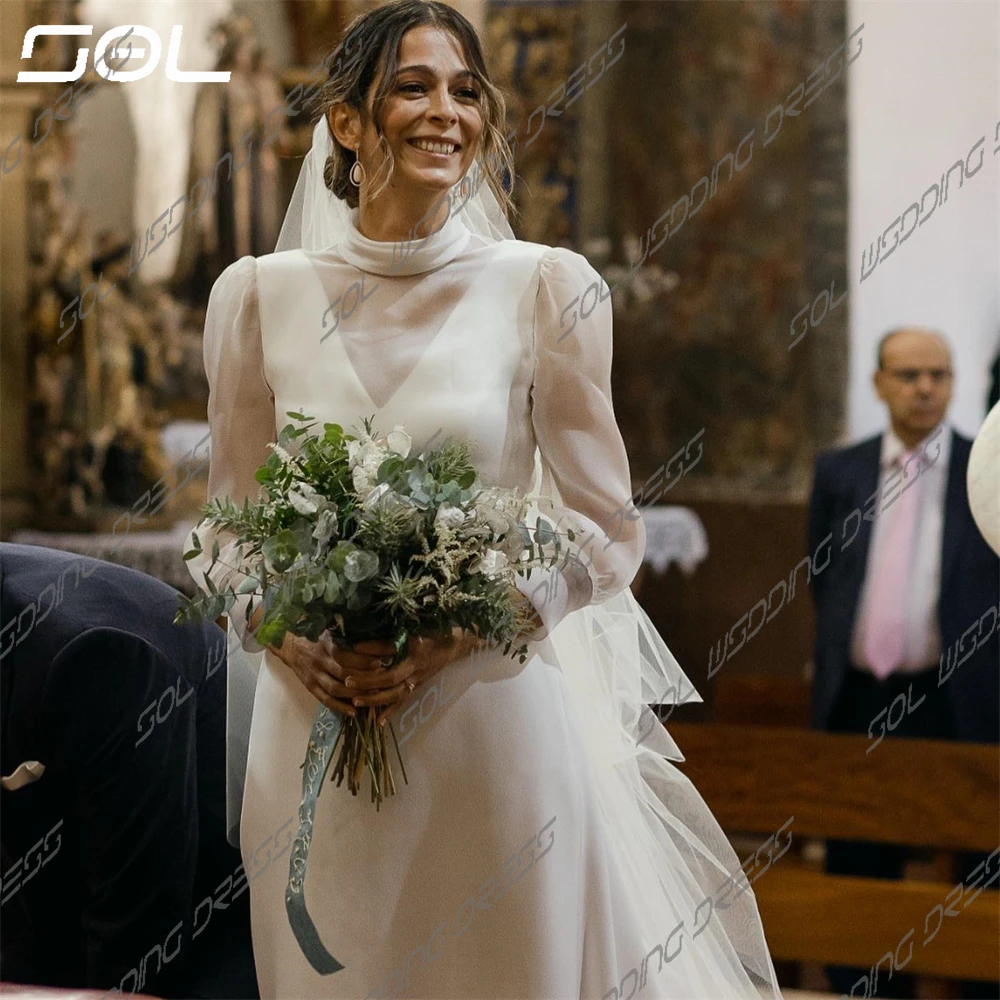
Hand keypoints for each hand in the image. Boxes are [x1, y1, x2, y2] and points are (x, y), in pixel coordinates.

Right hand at [250, 604, 395, 718]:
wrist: (290, 644)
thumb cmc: (317, 636)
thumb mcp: (331, 630)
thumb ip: (349, 633)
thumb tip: (377, 629)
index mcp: (327, 644)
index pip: (347, 654)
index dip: (364, 660)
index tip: (381, 662)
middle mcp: (320, 660)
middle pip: (343, 673)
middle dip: (364, 679)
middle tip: (382, 682)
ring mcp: (314, 675)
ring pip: (335, 688)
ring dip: (354, 694)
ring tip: (372, 697)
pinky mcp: (310, 686)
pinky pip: (325, 700)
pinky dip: (339, 707)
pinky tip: (353, 712)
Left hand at [347, 627, 484, 724]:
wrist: (455, 643)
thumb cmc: (433, 629)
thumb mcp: (415, 624)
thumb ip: (393, 626)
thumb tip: (368, 626)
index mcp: (414, 644)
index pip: (390, 647)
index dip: (371, 648)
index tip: (353, 647)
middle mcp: (415, 663)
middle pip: (390, 676)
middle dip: (367, 680)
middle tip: (347, 681)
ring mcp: (417, 677)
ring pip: (395, 692)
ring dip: (375, 698)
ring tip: (355, 700)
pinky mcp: (418, 685)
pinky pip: (403, 700)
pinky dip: (390, 710)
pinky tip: (377, 720)